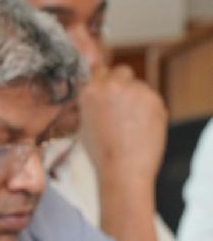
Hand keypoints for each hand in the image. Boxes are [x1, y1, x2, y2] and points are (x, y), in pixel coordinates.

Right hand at [77, 64, 166, 187]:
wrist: (124, 169)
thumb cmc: (101, 153)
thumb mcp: (84, 124)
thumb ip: (92, 104)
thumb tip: (101, 97)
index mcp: (90, 91)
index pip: (99, 71)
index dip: (104, 80)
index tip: (107, 90)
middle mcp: (113, 85)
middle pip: (121, 71)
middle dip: (122, 83)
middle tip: (122, 104)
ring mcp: (136, 91)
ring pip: (139, 86)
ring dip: (137, 98)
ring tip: (132, 124)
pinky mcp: (156, 100)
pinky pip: (152, 99)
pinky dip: (149, 110)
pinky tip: (143, 128)